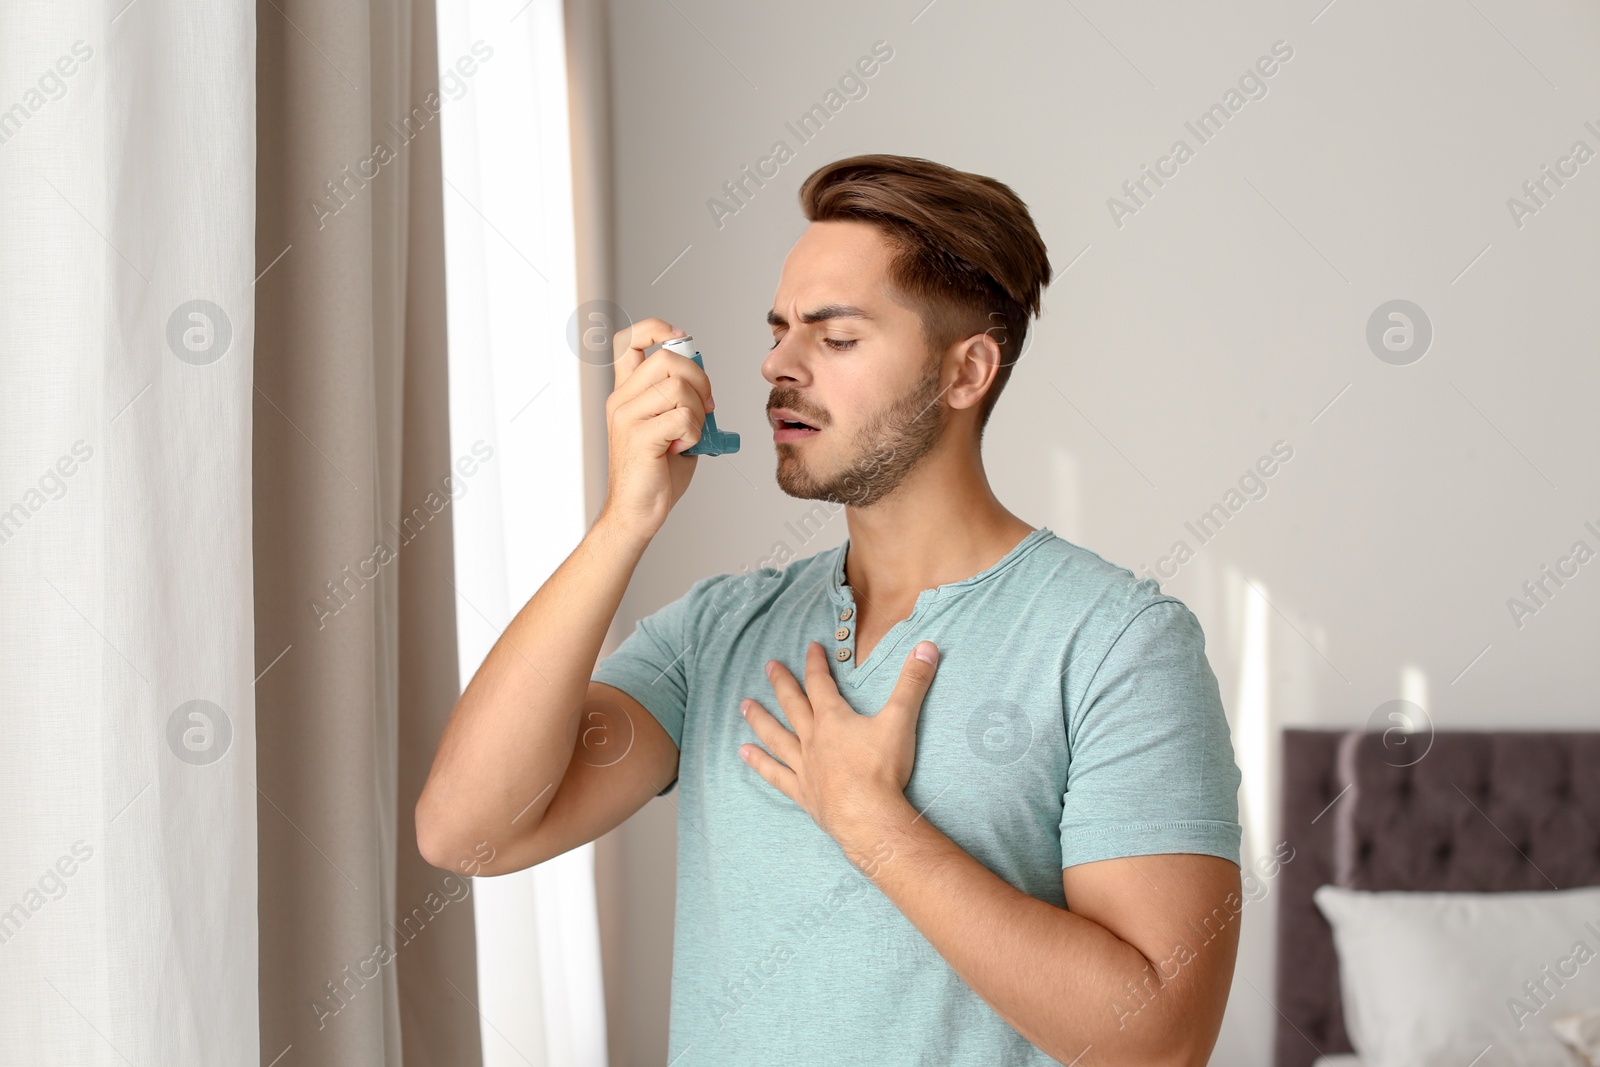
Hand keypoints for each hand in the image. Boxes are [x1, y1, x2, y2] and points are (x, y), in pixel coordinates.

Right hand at [598, 317, 716, 542]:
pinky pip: (682, 417)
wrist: (638, 512)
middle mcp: (622, 400)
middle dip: (699, 377)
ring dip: (698, 411)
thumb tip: (702, 382)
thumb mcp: (671, 427)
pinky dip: (694, 433)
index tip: (679, 336)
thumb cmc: (655, 473)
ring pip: (678, 388)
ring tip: (690, 433)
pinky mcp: (639, 437)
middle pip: (667, 359)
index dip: (655, 328)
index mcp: (626, 394)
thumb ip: (681, 401)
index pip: (629, 341)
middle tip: (705, 405)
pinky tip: (683, 447)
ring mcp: (627, 417)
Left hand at [738, 639, 938, 846]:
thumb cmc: (882, 769)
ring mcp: (804, 766)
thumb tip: (928, 647)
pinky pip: (775, 774)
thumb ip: (913, 682)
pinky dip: (759, 763)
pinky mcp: (803, 792)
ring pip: (776, 736)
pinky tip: (744, 755)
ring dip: (760, 719)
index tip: (811, 647)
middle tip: (769, 666)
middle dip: (782, 683)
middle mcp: (812, 739)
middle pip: (792, 705)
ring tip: (744, 706)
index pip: (820, 683)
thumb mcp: (901, 719)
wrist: (868, 816)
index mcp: (833, 719)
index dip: (815, 663)